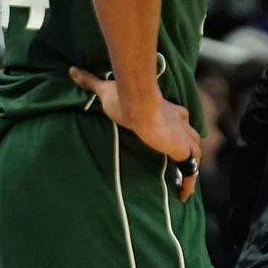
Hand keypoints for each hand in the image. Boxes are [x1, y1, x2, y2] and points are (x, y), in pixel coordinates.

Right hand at [69, 67, 201, 201]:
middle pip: (190, 136)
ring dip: (190, 166)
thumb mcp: (104, 89)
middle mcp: (180, 122)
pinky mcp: (182, 150)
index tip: (171, 138)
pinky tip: (183, 196)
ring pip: (195, 153)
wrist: (138, 103)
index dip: (178, 127)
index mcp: (168, 108)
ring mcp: (183, 136)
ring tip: (182, 182)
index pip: (179, 117)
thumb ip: (90, 81)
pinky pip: (192, 170)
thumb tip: (72, 71)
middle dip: (187, 147)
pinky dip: (189, 183)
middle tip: (179, 162)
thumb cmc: (124, 97)